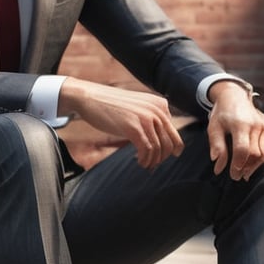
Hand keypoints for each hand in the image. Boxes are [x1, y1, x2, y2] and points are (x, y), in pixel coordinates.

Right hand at [58, 78, 184, 168]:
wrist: (90, 97)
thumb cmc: (111, 106)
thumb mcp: (137, 108)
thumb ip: (151, 119)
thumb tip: (161, 143)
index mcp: (160, 104)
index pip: (173, 133)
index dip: (169, 150)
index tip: (159, 158)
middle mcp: (157, 110)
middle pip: (170, 142)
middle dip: (162, 157)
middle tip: (153, 165)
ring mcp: (146, 118)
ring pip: (159, 148)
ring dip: (153, 161)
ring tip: (145, 165)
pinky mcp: (134, 127)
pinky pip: (147, 149)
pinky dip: (145, 159)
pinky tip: (140, 162)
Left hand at [206, 80, 263, 180]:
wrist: (234, 95)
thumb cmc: (221, 114)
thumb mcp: (213, 128)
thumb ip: (217, 147)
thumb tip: (218, 168)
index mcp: (240, 124)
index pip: (242, 150)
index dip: (237, 165)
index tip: (232, 175)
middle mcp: (256, 124)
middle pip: (255, 153)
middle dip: (245, 168)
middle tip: (236, 176)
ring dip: (255, 166)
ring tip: (244, 173)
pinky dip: (260, 158)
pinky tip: (251, 165)